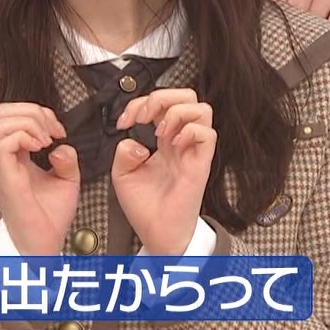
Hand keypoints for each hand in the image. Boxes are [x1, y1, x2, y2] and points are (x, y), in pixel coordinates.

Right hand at [0, 102, 78, 254]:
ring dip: (30, 122)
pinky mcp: (5, 175)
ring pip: (1, 120)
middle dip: (32, 111)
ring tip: (46, 139)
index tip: (58, 130)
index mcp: (13, 156)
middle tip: (51, 130)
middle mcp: (1, 158)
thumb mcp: (66, 179)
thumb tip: (60, 145)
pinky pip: (5, 141)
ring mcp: (0, 165)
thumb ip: (66, 157)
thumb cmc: (49, 216)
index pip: (11, 115)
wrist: (43, 243)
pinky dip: (27, 136)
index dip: (37, 112)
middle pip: (2, 111)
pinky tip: (42, 148)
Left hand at [111, 89, 214, 254]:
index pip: (161, 103)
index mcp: (162, 140)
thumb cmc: (145, 207)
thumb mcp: (122, 174)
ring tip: (160, 132)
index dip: (140, 102)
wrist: (157, 234)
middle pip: (187, 96)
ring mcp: (191, 150)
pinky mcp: (200, 164)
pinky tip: (173, 145)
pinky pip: (207, 134)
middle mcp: (179, 141)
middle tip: (145, 116)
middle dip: (162, 97)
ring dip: (176, 112)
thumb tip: (134, 140)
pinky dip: (188, 131)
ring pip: (202, 108)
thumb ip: (123, 151)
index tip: (124, 120)